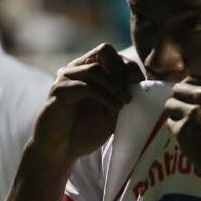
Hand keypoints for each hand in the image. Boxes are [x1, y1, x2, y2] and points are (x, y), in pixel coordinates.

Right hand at [36, 44, 143, 162]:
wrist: (61, 149)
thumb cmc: (86, 130)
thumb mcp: (111, 111)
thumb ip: (122, 95)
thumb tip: (141, 84)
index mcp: (89, 69)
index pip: (111, 53)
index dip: (129, 65)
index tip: (140, 82)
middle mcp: (77, 68)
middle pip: (104, 51)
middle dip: (123, 68)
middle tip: (134, 87)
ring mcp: (66, 78)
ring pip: (95, 69)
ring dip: (116, 85)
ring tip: (127, 101)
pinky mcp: (58, 92)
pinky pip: (84, 87)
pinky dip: (104, 96)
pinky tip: (116, 107)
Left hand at [163, 76, 200, 191]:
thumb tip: (191, 93)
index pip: (190, 80)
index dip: (188, 93)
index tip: (191, 103)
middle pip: (177, 90)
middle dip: (180, 102)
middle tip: (187, 117)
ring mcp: (194, 112)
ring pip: (170, 106)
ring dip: (176, 117)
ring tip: (189, 130)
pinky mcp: (183, 130)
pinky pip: (170, 125)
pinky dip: (178, 134)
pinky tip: (191, 141)